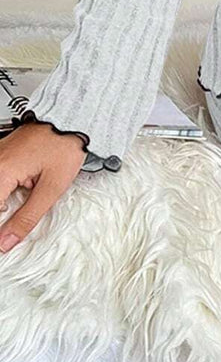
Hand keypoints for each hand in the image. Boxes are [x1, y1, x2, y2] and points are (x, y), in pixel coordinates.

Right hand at [0, 121, 85, 252]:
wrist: (71, 120)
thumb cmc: (65, 147)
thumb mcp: (51, 188)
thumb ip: (27, 217)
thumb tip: (7, 241)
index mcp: (2, 171)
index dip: (0, 228)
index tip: (4, 240)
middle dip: (5, 211)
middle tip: (23, 210)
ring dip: (6, 200)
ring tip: (30, 188)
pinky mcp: (1, 154)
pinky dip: (6, 188)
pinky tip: (22, 185)